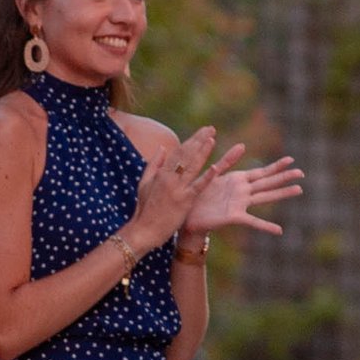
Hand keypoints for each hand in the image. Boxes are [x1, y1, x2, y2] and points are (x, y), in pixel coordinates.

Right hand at [125, 125, 215, 255]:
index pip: (178, 152)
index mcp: (161, 173)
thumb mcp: (144, 183)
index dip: (191, 140)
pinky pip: (198, 186)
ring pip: (192, 166)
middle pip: (186, 155)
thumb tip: (163, 147)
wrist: (143, 230)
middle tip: (211, 128)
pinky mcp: (184, 201)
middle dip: (199, 140)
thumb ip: (154, 164)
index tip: (202, 131)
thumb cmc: (144, 208)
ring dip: (203, 152)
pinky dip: (207, 177)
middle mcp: (169, 178)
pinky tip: (215, 167)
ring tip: (212, 139)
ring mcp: (177, 189)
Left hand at [181, 143, 304, 239]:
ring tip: (299, 189)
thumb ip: (228, 161)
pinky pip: (253, 221)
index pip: (261, 172)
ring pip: (265, 197)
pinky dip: (266, 226)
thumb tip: (243, 145)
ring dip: (282, 193)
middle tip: (302, 173)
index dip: (276, 166)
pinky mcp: (234, 216)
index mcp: (238, 180)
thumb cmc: (199, 196)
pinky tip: (279, 230)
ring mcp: (240, 204)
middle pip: (268, 182)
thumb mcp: (214, 174)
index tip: (291, 159)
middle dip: (284, 177)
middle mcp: (243, 192)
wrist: (188, 216)